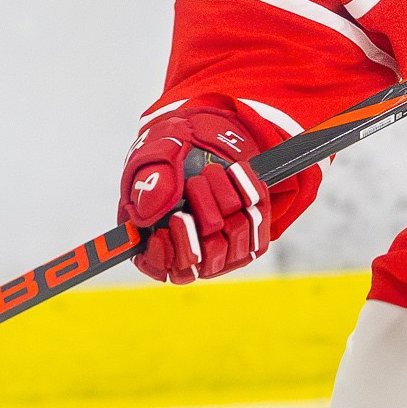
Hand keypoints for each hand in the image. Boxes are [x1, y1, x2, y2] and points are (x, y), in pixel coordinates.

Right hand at [117, 107, 272, 283]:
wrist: (202, 141)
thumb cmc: (169, 154)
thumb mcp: (153, 158)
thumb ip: (150, 183)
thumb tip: (148, 214)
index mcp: (152, 238)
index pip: (156, 266)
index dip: (162, 254)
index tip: (169, 225)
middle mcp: (188, 251)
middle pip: (200, 257)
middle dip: (202, 213)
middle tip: (194, 182)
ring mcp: (221, 249)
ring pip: (233, 237)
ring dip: (224, 197)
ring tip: (211, 171)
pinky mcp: (249, 237)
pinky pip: (257, 223)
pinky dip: (248, 191)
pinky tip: (234, 173)